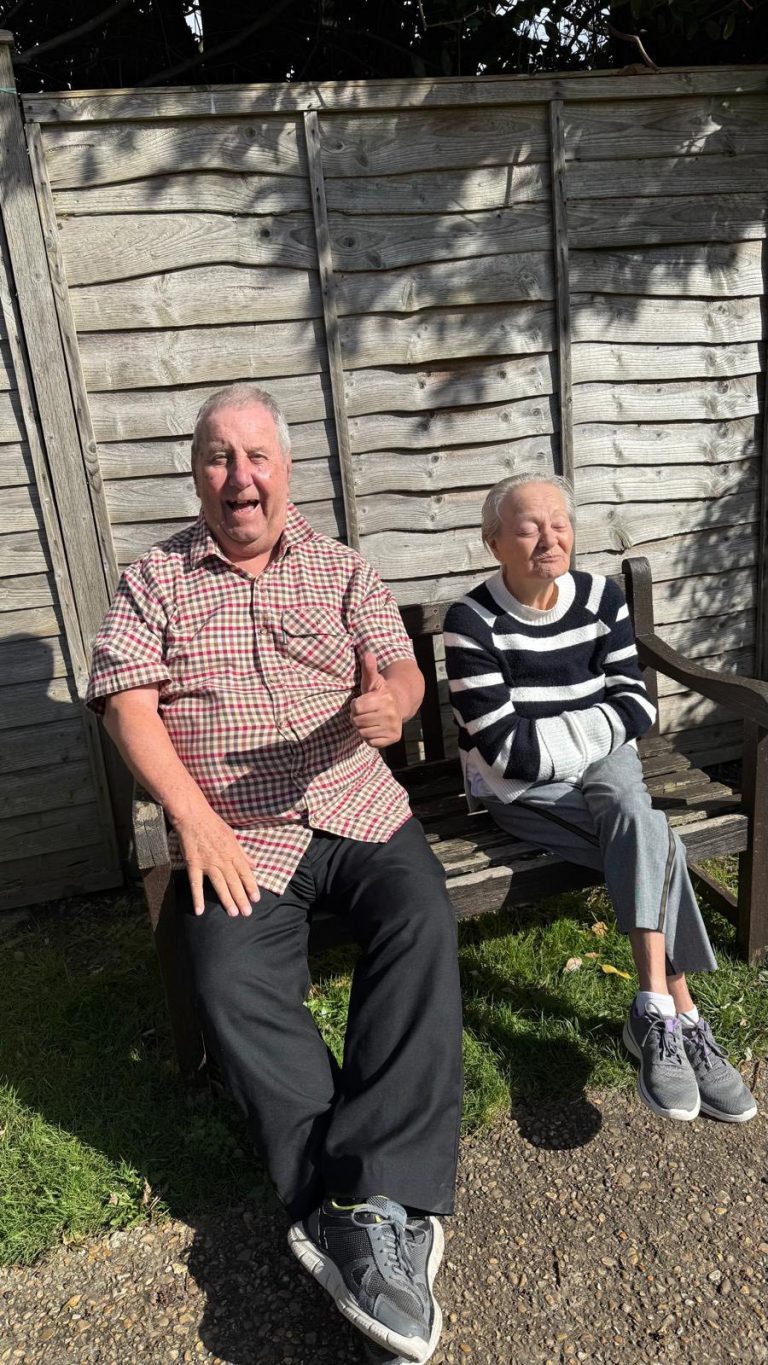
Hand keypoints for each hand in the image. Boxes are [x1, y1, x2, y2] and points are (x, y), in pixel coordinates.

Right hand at [173, 801, 259, 917]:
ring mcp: (208, 863)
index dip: (251, 886)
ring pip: (220, 885)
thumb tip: (254, 865)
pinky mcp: (194, 864)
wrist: (193, 816)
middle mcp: (223, 859)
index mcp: (233, 852)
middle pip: (234, 882)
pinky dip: (198, 897)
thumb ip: (243, 853)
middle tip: (247, 912)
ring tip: (233, 913)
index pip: (245, 873)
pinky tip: (199, 910)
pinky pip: (196, 884)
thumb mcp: (232, 836)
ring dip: (227, 900)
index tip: (256, 898)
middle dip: (242, 898)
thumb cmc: (214, 824)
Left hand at [350, 650, 402, 748]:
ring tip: (369, 720)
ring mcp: (393, 727)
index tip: (362, 702)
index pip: (356, 707)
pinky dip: (369, 737)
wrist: (400, 704)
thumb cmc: (380, 693)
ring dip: (362, 727)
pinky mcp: (394, 738)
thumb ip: (369, 668)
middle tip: (365, 712)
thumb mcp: (373, 680)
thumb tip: (368, 654)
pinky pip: (370, 742)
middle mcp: (391, 714)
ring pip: (362, 733)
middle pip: (357, 721)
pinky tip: (375, 728)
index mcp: (384, 699)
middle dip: (357, 717)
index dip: (355, 705)